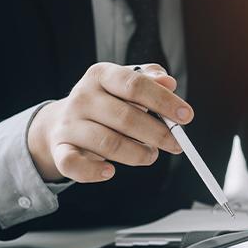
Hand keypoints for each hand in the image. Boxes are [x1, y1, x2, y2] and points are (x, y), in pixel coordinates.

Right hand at [27, 63, 193, 182]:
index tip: (187, 116)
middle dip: (158, 134)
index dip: (164, 101)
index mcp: (101, 75)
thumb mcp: (126, 85)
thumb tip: (168, 82)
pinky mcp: (60, 150)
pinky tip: (111, 172)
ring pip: (109, 144)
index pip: (135, 85)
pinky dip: (94, 172)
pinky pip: (74, 165)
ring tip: (150, 155)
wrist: (61, 122)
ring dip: (138, 154)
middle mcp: (82, 97)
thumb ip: (149, 81)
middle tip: (176, 144)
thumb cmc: (106, 103)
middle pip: (126, 117)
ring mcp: (69, 124)